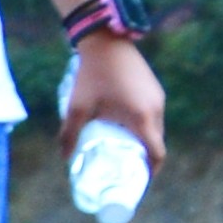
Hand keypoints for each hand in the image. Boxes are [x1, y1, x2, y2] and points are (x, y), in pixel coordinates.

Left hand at [62, 23, 166, 166]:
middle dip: (145, 159)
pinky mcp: (154, 87)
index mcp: (142, 118)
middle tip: (127, 170)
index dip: (150, 172)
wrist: (106, 40)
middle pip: (156, 143)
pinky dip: (145, 126)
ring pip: (156, 128)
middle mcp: (155, 108)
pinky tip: (128, 128)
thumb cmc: (91, 75)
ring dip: (145, 142)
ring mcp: (157, 96)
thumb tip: (65, 159)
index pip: (156, 154)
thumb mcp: (78, 107)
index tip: (138, 182)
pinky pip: (153, 114)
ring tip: (126, 150)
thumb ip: (70, 135)